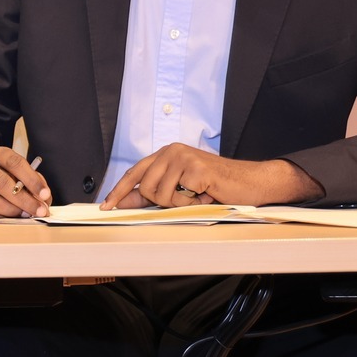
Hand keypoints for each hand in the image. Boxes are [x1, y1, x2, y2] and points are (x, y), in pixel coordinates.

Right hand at [0, 147, 50, 217]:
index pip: (15, 163)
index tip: (45, 195)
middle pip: (0, 181)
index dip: (31, 180)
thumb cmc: (7, 178)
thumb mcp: (21, 174)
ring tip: (23, 215)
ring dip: (8, 209)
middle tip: (38, 211)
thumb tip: (43, 201)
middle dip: (23, 199)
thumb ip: (33, 185)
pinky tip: (8, 218)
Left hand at [100, 144, 321, 209]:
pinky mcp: (195, 168)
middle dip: (160, 201)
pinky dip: (191, 203)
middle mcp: (171, 150)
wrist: (250, 183)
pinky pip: (178, 198)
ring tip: (196, 196)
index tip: (106, 206)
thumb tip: (123, 202)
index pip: (134, 172)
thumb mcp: (179, 190)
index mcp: (166, 153)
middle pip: (144, 186)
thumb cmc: (216, 187)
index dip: (119, 190)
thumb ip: (152, 193)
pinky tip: (205, 195)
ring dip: (178, 203)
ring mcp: (183, 157)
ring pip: (158, 194)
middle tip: (184, 199)